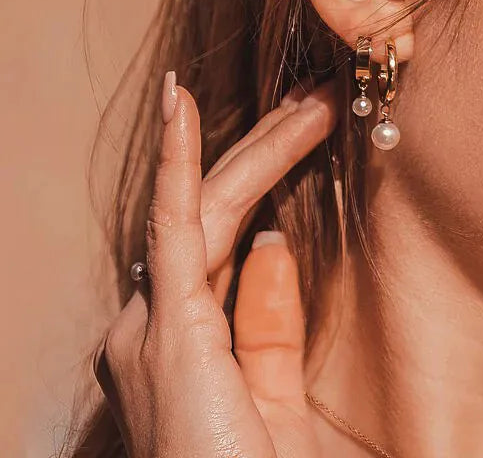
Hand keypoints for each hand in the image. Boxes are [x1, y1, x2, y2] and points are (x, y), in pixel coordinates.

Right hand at [93, 71, 337, 457]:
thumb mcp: (274, 395)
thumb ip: (267, 322)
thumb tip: (270, 244)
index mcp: (184, 336)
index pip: (227, 231)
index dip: (268, 173)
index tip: (310, 125)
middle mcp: (156, 320)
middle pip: (221, 208)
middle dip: (273, 146)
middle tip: (321, 95)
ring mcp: (154, 321)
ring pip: (211, 205)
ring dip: (262, 146)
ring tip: (313, 99)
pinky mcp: (167, 326)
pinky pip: (177, 225)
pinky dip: (179, 161)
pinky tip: (181, 103)